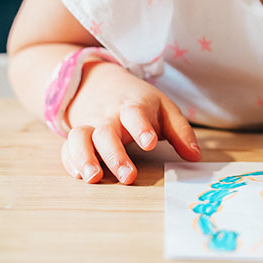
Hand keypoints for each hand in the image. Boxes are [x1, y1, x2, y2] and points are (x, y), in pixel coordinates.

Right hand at [59, 61, 200, 184]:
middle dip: (116, 155)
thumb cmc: (141, 103)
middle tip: (128, 176)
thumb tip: (195, 157)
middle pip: (106, 132)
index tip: (149, 142)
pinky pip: (67, 148)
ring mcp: (90, 125)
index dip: (141, 127)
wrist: (102, 84)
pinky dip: (70, 161)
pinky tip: (79, 176)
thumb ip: (181, 133)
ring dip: (84, 158)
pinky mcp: (76, 137)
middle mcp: (109, 116)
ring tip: (93, 178)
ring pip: (80, 138)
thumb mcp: (165, 110)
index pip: (135, 114)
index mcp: (133, 107)